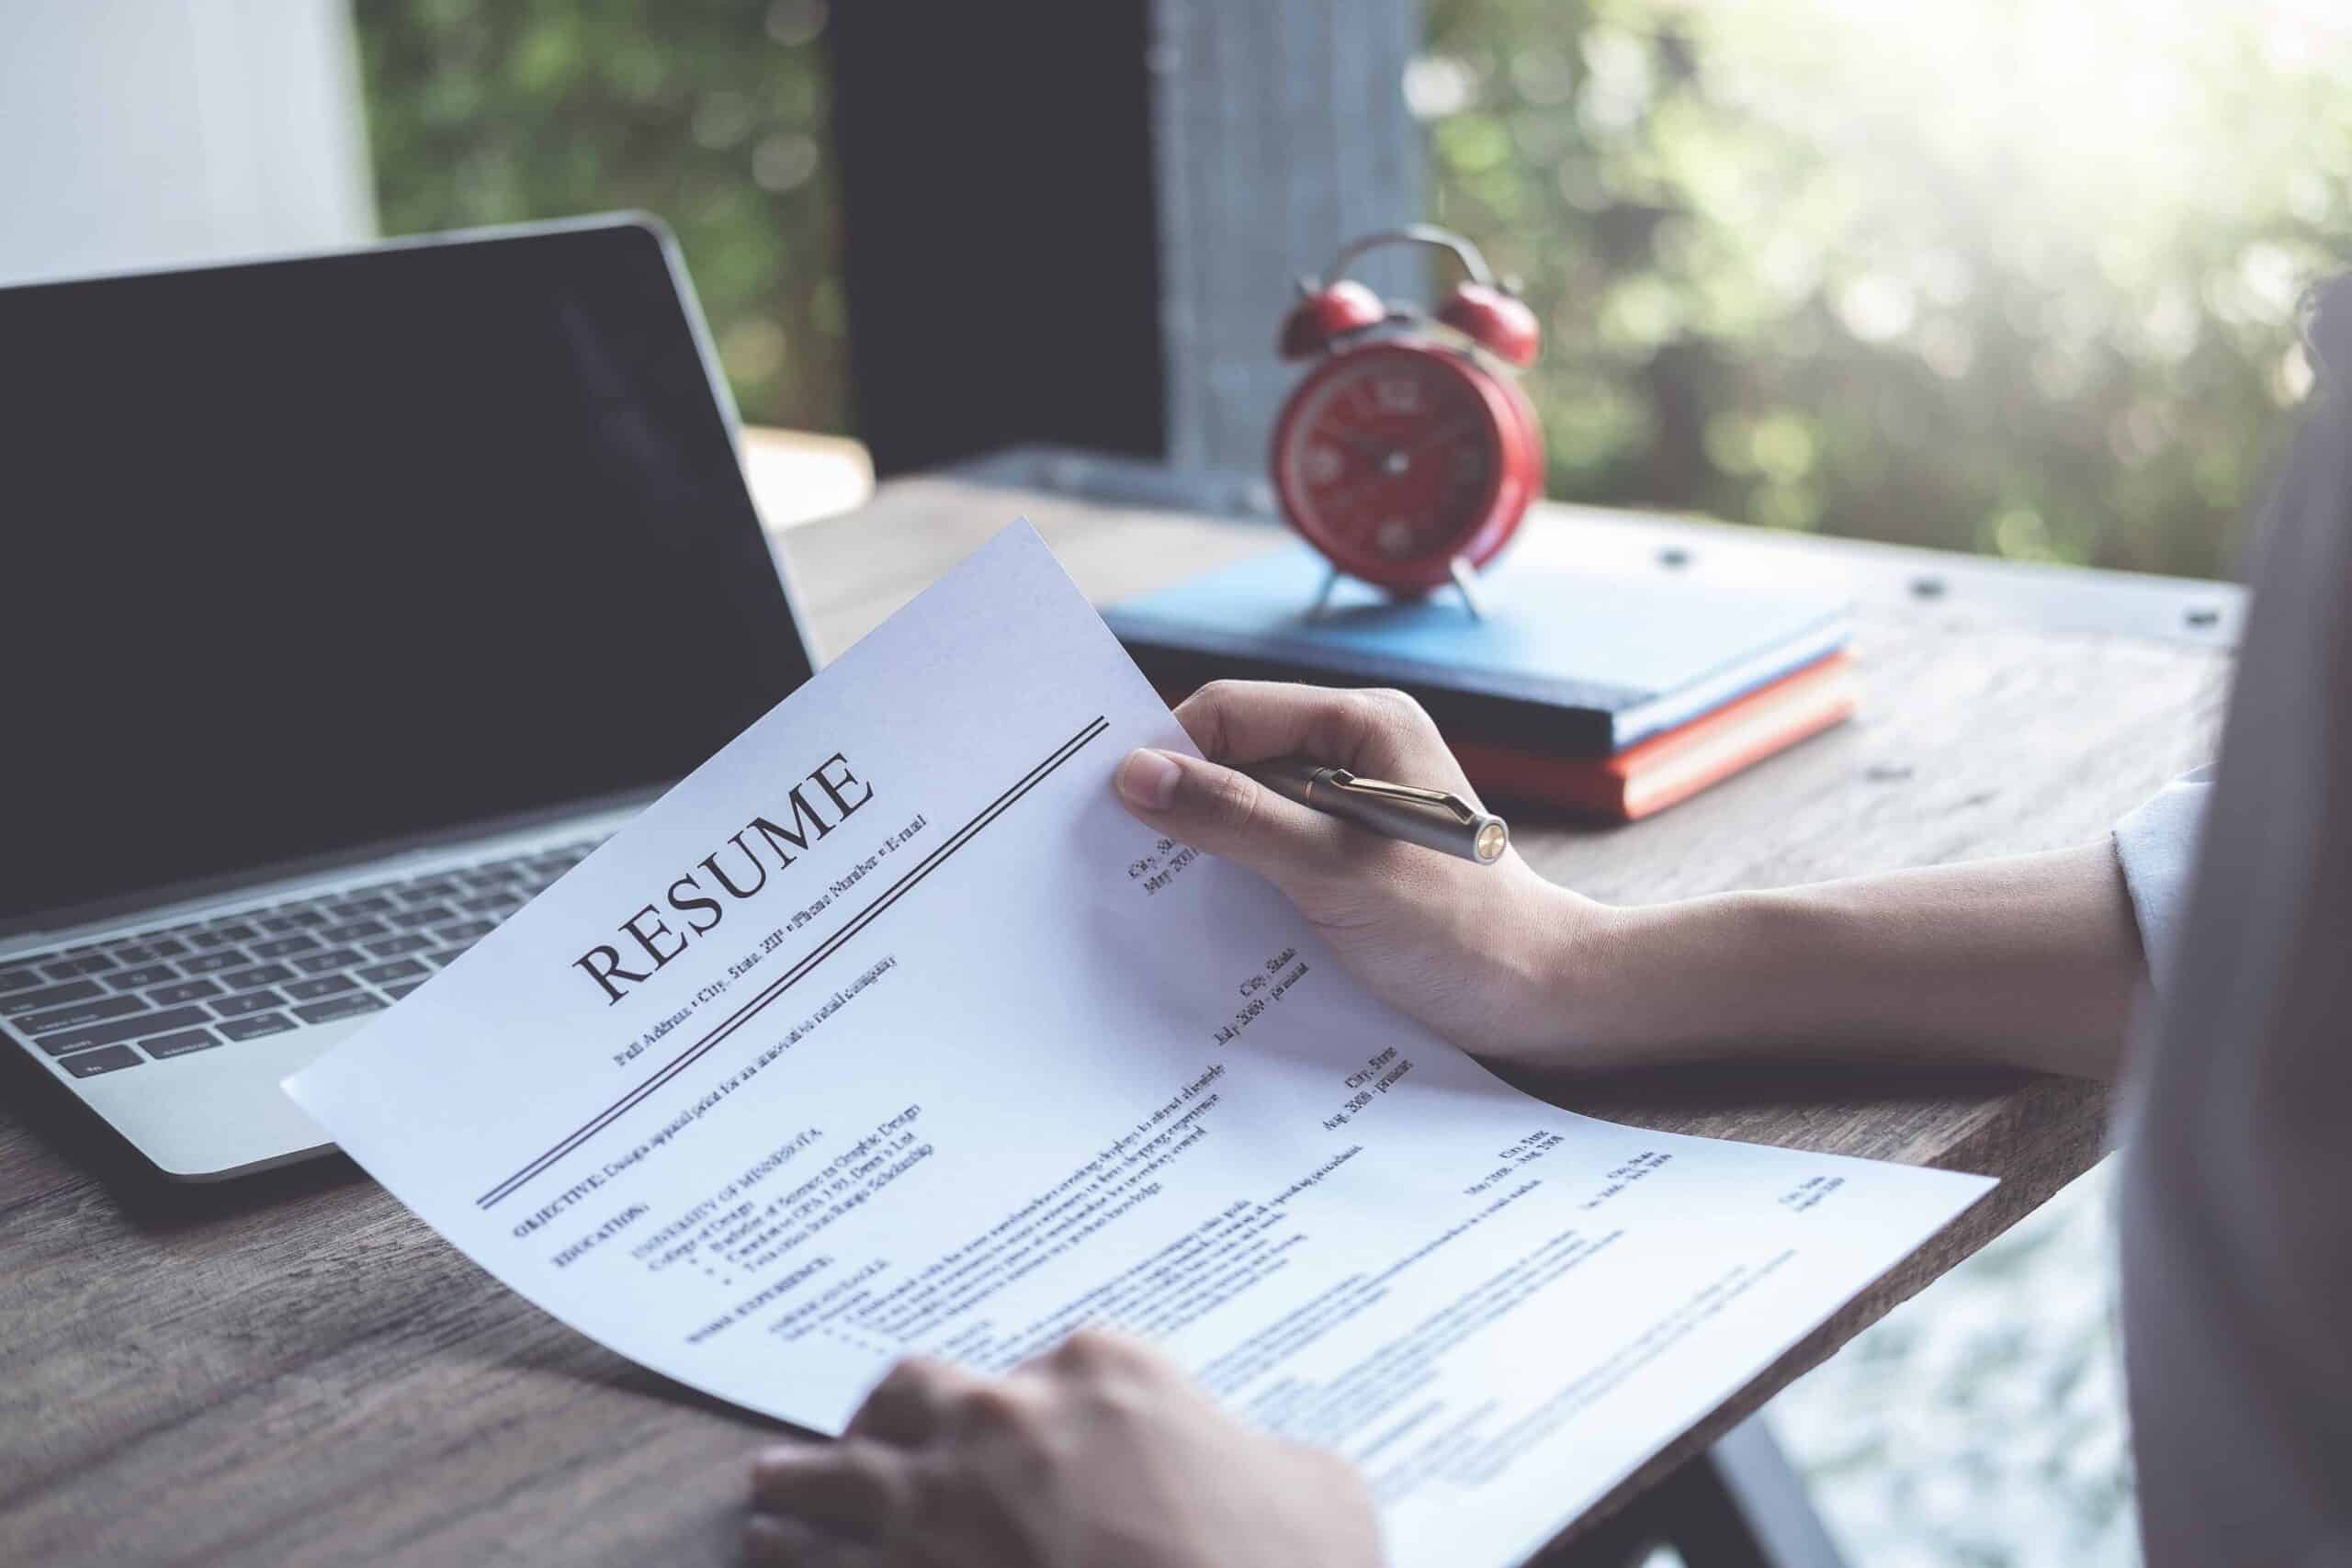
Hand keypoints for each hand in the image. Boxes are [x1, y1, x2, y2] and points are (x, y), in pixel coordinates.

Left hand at [745, 1330, 1383, 1567]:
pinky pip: (824, 1567)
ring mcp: (947, 1508)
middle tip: (871, 1437)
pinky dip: (795, 1564)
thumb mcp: (1314, 1486)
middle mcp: (1010, 1419)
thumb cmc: (1289, 1566)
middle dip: (890, 1416)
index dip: (1033, 1406)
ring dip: (802, 1487)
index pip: (1044, 1364)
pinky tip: (772, 1560)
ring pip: (841, 1476)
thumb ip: (1257, 1455)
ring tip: (769, 1493)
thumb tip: (1257, 1475)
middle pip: (913, 1393)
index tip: (1021, 1434)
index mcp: (1107, 1371)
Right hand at [1113, 681, 1606, 1065]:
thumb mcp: (1336, 871)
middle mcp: (1356, 750)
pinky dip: (1237, 881)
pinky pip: (1267, 850)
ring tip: (1167, 901)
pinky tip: (1216, 923)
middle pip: (1232, 756)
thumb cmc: (1459, 931)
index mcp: (1364, 722)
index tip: (1114, 813)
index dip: (1169, 754)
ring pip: (1244, 808)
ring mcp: (1352, 805)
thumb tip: (1135, 775)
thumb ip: (1238, 817)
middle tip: (1125, 863)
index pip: (1230, 711)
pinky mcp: (1347, 856)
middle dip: (1183, 806)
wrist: (1539, 1004)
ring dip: (1209, 852)